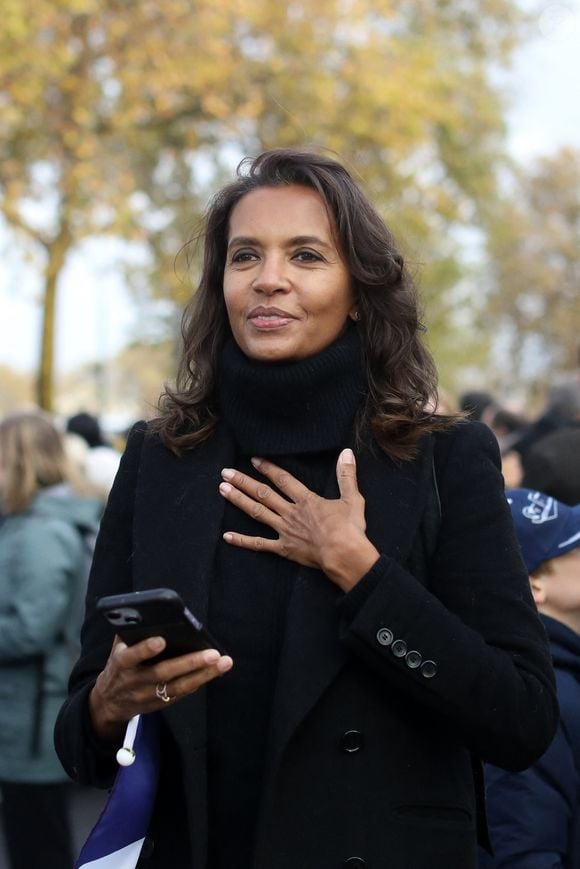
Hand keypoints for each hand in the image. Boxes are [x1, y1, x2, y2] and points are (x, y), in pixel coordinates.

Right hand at [89, 636, 232, 743]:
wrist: (111, 700)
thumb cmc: (121, 664)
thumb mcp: (118, 648)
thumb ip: (129, 632)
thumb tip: (147, 612)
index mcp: (122, 664)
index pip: (131, 657)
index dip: (144, 649)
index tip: (161, 640)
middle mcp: (135, 682)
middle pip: (163, 673)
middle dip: (189, 663)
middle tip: (212, 653)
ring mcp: (148, 695)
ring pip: (179, 686)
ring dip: (204, 675)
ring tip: (223, 662)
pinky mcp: (160, 704)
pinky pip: (182, 693)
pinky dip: (199, 681)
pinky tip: (215, 671)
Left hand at [219, 448, 378, 590]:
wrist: (344, 555)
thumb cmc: (350, 529)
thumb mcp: (352, 498)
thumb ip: (347, 475)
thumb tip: (347, 453)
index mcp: (306, 500)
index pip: (282, 479)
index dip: (267, 468)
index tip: (254, 459)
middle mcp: (290, 512)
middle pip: (262, 493)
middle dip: (243, 481)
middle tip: (225, 472)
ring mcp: (284, 530)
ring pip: (257, 513)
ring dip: (238, 500)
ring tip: (222, 490)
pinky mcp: (283, 548)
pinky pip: (259, 544)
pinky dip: (242, 540)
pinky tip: (227, 536)